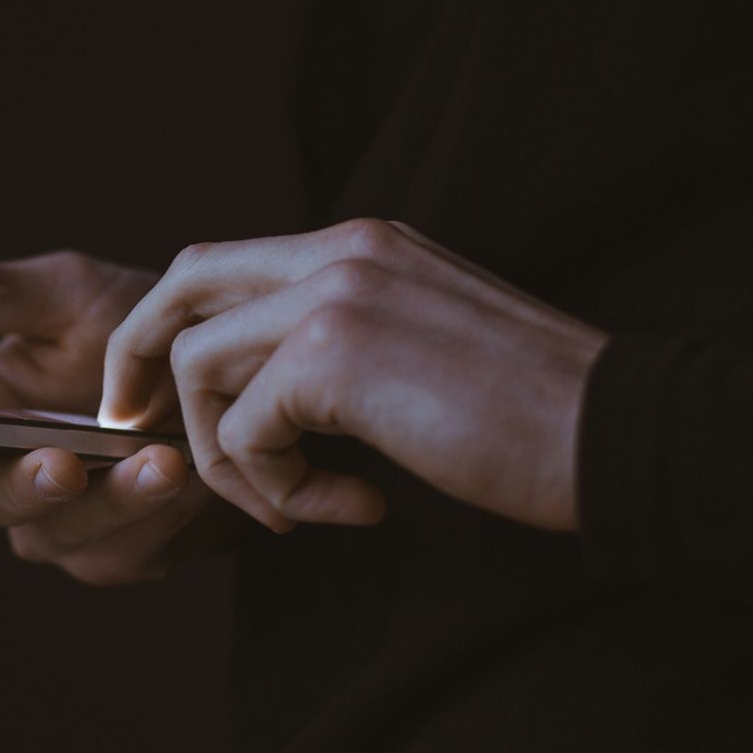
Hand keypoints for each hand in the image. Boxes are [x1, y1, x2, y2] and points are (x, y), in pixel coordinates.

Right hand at [0, 251, 235, 583]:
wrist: (236, 369)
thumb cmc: (138, 325)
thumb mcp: (67, 293)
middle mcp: (8, 477)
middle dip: (26, 484)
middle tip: (64, 463)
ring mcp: (64, 525)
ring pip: (61, 536)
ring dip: (112, 502)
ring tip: (162, 460)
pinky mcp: (125, 554)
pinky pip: (127, 553)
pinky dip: (160, 517)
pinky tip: (194, 478)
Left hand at [99, 219, 609, 532]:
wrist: (617, 434)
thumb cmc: (533, 415)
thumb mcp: (422, 349)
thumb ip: (342, 345)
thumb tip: (263, 395)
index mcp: (363, 244)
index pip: (222, 264)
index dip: (171, 329)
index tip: (156, 398)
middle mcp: (341, 250)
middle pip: (182, 284)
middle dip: (139, 360)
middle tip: (135, 429)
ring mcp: (335, 294)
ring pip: (199, 364)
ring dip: (227, 454)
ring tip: (293, 505)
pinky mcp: (336, 356)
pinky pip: (246, 430)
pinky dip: (274, 488)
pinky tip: (349, 508)